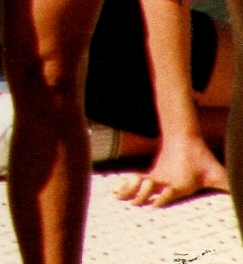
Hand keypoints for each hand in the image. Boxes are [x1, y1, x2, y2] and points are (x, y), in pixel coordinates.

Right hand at [113, 134, 227, 206]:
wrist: (184, 139)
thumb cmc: (202, 160)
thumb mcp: (218, 174)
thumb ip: (228, 185)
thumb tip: (241, 193)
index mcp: (181, 183)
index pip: (170, 192)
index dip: (162, 198)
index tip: (154, 205)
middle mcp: (166, 180)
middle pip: (150, 187)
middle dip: (141, 195)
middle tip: (133, 203)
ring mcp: (157, 176)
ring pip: (139, 183)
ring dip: (127, 189)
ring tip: (116, 197)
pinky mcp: (152, 174)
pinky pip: (135, 180)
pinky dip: (125, 185)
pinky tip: (114, 192)